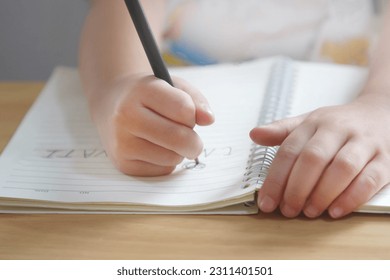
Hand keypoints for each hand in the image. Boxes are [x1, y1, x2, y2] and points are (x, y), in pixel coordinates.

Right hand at [90, 74, 213, 175]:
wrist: (111, 105)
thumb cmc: (148, 96)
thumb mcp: (172, 86)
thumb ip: (195, 100)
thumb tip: (209, 120)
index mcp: (141, 91)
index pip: (184, 109)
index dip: (193, 114)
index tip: (188, 115)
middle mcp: (126, 116)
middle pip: (179, 138)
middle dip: (194, 142)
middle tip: (193, 140)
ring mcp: (122, 142)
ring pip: (173, 157)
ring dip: (179, 152)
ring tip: (167, 140)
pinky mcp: (122, 164)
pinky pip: (162, 170)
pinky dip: (167, 163)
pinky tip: (155, 149)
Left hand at [250, 94, 389, 217]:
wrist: (381, 113)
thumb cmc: (337, 125)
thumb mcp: (308, 122)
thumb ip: (281, 131)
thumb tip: (254, 134)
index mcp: (315, 122)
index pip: (290, 150)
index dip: (276, 178)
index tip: (266, 201)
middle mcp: (339, 130)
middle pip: (314, 158)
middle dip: (297, 188)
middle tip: (288, 210)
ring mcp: (364, 143)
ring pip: (342, 168)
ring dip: (322, 194)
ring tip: (309, 212)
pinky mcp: (385, 159)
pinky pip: (370, 179)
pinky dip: (352, 197)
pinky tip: (335, 211)